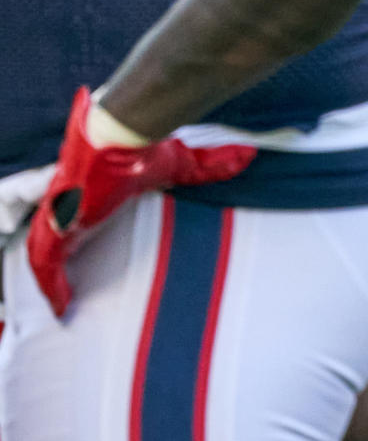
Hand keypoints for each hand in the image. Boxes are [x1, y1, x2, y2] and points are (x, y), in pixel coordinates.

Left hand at [26, 87, 255, 315]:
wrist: (119, 136)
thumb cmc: (144, 147)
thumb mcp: (183, 163)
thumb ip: (213, 165)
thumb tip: (247, 155)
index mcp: (95, 191)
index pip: (79, 217)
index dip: (78, 234)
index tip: (84, 251)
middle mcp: (73, 203)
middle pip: (56, 239)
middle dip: (58, 260)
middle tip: (65, 287)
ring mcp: (61, 214)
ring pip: (46, 254)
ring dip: (53, 277)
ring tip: (61, 301)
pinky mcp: (57, 226)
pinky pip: (47, 264)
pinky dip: (52, 286)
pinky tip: (60, 305)